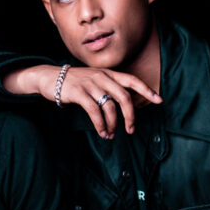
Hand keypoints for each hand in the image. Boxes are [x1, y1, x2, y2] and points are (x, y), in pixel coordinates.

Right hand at [6, 64, 161, 137]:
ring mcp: (90, 84)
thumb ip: (108, 88)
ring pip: (110, 107)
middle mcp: (102, 77)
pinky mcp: (79, 93)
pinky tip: (101, 132)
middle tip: (131, 130)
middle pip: (124, 97)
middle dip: (130, 116)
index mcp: (108, 74)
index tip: (159, 100)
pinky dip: (100, 124)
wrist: (50, 78)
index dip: (147, 90)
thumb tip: (123, 106)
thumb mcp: (94, 80)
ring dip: (113, 124)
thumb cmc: (75, 83)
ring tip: (110, 135)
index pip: (132, 80)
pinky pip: (94, 111)